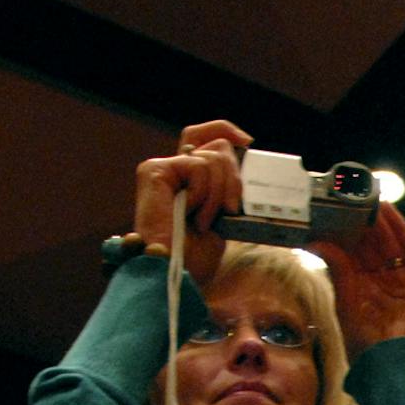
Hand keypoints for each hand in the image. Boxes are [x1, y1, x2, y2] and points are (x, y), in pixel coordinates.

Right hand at [133, 120, 252, 286]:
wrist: (177, 273)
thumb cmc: (197, 255)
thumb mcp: (224, 215)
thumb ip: (229, 186)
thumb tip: (249, 162)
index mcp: (192, 178)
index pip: (209, 135)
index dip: (227, 131)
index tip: (248, 143)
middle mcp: (176, 169)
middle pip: (218, 145)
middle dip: (234, 176)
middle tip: (229, 208)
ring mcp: (163, 168)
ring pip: (213, 156)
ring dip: (218, 194)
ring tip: (204, 220)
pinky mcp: (154, 170)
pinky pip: (198, 165)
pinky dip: (203, 192)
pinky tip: (191, 212)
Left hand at [309, 203, 404, 357]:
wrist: (389, 362)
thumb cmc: (364, 341)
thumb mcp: (345, 299)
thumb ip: (337, 268)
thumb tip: (319, 241)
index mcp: (363, 287)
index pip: (355, 253)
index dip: (346, 231)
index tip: (335, 210)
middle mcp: (384, 282)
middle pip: (373, 245)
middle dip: (364, 222)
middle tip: (351, 197)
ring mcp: (404, 281)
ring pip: (391, 243)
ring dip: (381, 221)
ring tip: (369, 197)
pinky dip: (401, 230)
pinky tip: (389, 212)